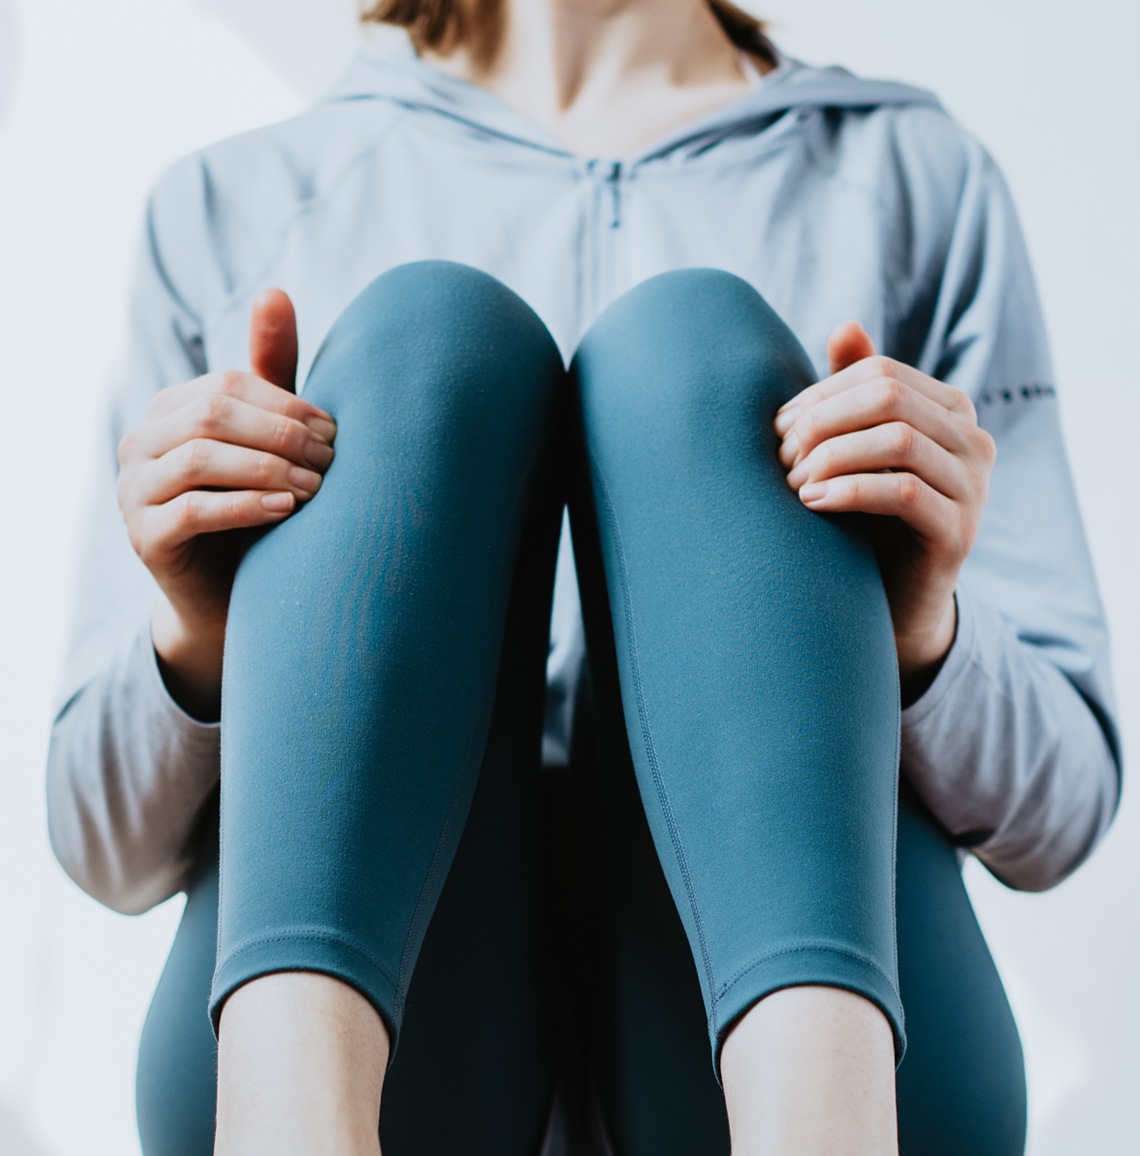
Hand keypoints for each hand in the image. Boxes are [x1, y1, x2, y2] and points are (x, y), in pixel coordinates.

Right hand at [117, 290, 335, 716]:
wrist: (230, 596)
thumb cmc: (257, 507)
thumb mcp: (267, 441)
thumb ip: (271, 376)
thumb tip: (275, 292)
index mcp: (170, 410)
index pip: (230, 384)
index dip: (289, 404)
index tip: (339, 432)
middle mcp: (141, 444)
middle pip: (214, 415)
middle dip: (284, 433)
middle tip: (336, 459)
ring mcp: (134, 491)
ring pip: (203, 459)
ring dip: (272, 466)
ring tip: (320, 486)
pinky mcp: (144, 537)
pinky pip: (194, 510)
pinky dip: (248, 504)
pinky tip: (289, 508)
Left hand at [774, 322, 995, 700]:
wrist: (891, 603)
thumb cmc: (866, 518)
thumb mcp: (856, 451)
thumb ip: (853, 394)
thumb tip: (844, 325)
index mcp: (949, 409)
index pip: (878, 374)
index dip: (819, 395)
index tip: (777, 431)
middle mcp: (973, 439)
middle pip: (889, 398)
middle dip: (822, 422)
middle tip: (780, 457)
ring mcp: (974, 485)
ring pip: (897, 440)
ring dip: (830, 456)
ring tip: (792, 482)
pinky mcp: (959, 531)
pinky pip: (903, 491)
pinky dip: (848, 490)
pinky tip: (811, 502)